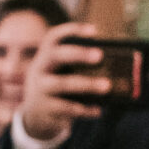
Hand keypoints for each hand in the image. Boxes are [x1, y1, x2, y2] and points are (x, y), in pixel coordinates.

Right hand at [20, 22, 111, 142]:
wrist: (34, 118)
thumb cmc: (57, 90)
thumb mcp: (60, 75)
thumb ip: (79, 68)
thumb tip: (115, 65)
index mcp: (45, 58)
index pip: (53, 38)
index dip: (72, 30)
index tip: (94, 30)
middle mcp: (39, 70)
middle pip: (56, 56)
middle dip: (78, 54)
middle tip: (100, 55)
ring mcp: (39, 90)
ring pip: (62, 84)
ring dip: (86, 84)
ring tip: (107, 86)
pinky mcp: (45, 110)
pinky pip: (67, 108)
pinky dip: (85, 109)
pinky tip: (98, 110)